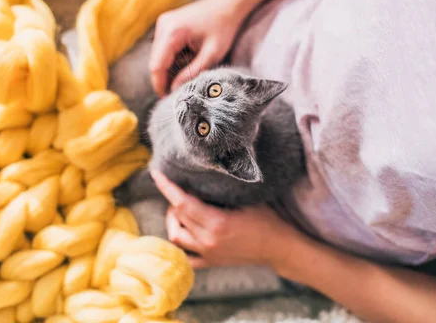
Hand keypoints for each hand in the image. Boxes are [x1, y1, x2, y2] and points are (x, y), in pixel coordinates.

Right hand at [149, 0, 243, 96]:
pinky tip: (187, 60)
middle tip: (178, 91)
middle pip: (155, 61)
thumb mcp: (211, 55)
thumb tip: (174, 90)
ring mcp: (163, 23)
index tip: (167, 99)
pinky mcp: (166, 24)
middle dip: (164, 78)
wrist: (227, 4)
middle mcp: (163, 25)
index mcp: (172, 32)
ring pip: (158, 56)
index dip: (160, 85)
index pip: (157, 66)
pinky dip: (172, 58)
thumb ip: (192, 73)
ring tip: (186, 74)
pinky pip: (163, 48)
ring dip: (169, 68)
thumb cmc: (223, 28)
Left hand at [150, 170, 299, 268]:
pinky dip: (179, 243)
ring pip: (176, 236)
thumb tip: (201, 172)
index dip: (167, 187)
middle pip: (177, 217)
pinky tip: (183, 231)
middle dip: (173, 200)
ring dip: (173, 220)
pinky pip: (185, 256)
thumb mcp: (246, 199)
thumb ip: (221, 190)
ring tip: (180, 209)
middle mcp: (208, 240)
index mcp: (217, 223)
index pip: (182, 203)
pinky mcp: (211, 262)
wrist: (279, 248)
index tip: (156, 173)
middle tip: (180, 188)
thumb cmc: (266, 219)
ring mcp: (208, 254)